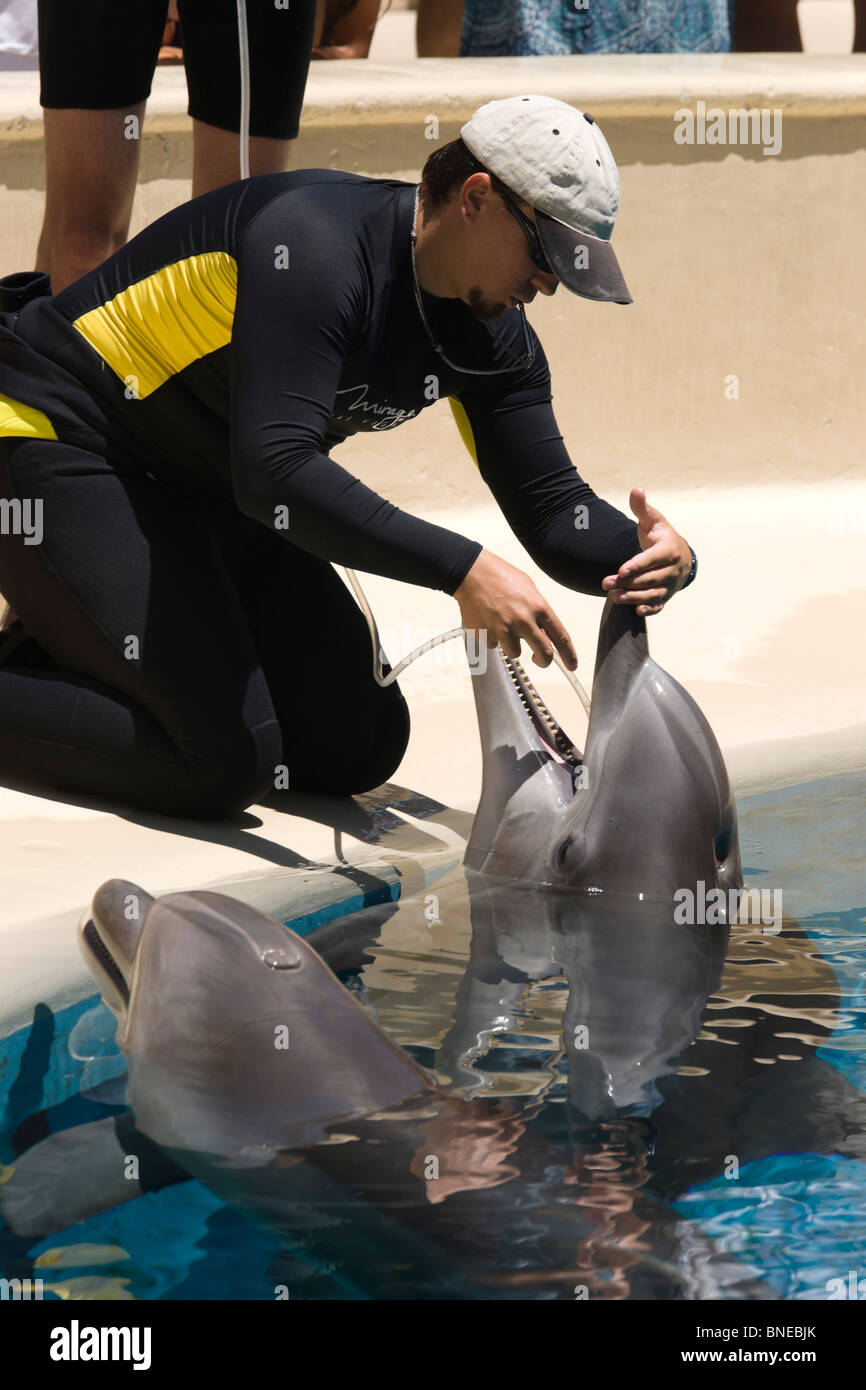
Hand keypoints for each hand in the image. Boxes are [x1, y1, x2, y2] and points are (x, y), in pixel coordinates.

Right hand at [454, 549, 577, 669]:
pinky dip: (492, 637)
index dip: (569, 655)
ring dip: (511, 644)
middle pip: (543, 654)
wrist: (471, 573)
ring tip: (503, 625)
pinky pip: (493, 645)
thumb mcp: (529, 589)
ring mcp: (504, 629)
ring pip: (515, 653)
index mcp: (539, 607)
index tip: (572, 665)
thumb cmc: (501, 576)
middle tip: (539, 660)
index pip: (561, 636)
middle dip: (543, 661)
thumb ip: (538, 611)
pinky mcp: (486, 635)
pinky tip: (488, 620)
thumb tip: (545, 632)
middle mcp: (524, 620)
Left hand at [602, 487, 692, 615]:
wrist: (679, 555)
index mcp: (669, 549)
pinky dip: (649, 609)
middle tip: (606, 583)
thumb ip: (642, 508)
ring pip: (653, 593)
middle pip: (650, 578)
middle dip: (628, 582)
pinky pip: (659, 605)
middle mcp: (673, 569)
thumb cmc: (660, 535)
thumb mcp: (653, 520)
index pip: (653, 559)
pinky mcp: (667, 596)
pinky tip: (636, 611)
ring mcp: (671, 584)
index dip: (637, 565)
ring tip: (614, 598)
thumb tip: (636, 490)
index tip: (621, 570)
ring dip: (634, 597)